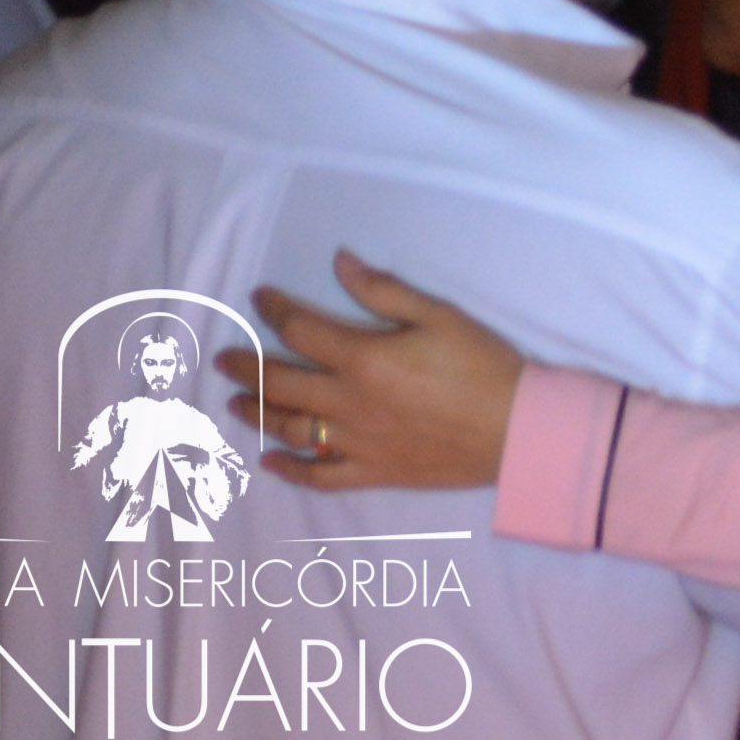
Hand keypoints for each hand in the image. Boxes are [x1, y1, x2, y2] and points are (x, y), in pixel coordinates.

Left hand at [223, 252, 522, 492]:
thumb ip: (385, 291)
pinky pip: (319, 475)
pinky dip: (290, 469)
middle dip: (245, 367)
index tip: (259, 297)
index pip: (300, 330)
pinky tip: (270, 461)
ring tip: (236, 403)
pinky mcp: (372, 472)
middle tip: (222, 358)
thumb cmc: (483, 365)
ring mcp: (356, 442)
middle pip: (280, 382)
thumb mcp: (440, 315)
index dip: (274, 309)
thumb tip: (340, 264)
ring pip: (290, 428)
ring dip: (257, 413)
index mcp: (364, 358)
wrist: (517, 428)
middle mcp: (349, 402)